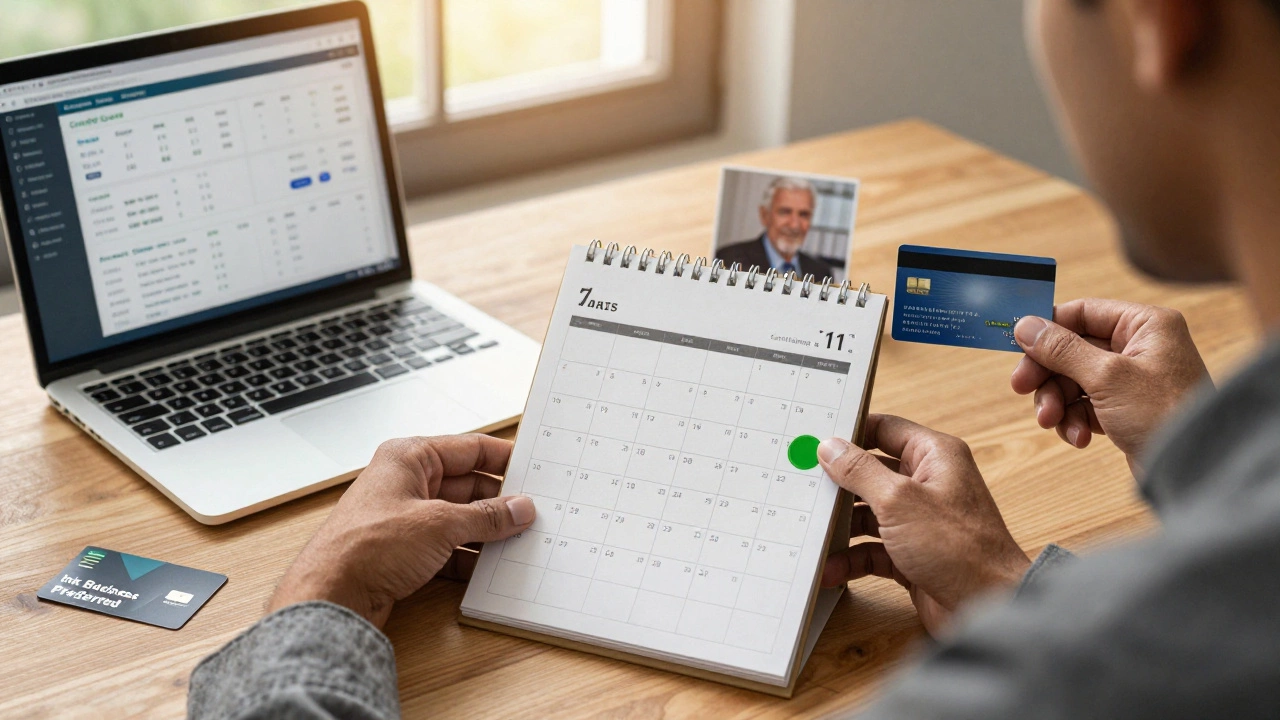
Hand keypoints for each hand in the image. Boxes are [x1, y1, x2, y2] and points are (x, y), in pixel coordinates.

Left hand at [268, 434, 534, 627]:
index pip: (468, 448)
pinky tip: (491, 566)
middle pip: (466, 486)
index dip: (502, 458)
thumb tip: (518, 508)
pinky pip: (448, 547)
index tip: (532, 469)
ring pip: (459, 519)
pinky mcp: (404, 551)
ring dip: (486, 532)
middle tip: (531, 514)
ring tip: (518, 540)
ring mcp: (405, 518)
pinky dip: (469, 555)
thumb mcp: (440, 524)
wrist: (331, 596)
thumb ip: (486, 516)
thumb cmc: (364, 547)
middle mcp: (405, 483)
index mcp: (409, 457)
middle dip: (498, 503)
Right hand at [819, 415, 1029, 635]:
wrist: (989, 607)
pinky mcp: (913, 555)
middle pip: (872, 473)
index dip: (850, 432)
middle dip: (839, 484)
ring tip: (810, 531)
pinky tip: (830, 569)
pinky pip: (874, 549)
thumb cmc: (959, 548)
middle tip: (802, 485)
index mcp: (934, 456)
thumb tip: (830, 447)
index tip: (814, 439)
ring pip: (870, 514)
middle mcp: (929, 484)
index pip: (885, 429)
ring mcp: (921, 521)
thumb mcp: (899, 501)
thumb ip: (861, 471)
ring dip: (842, 526)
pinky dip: (852, 558)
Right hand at [1010, 299, 1208, 469]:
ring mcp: (1133, 380)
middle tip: (1021, 388)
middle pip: (1072, 349)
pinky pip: (1086, 406)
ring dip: (1057, 402)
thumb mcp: (1106, 377)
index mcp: (1145, 325)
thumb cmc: (1165, 415)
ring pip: (1074, 380)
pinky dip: (1075, 421)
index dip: (1048, 329)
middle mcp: (1141, 347)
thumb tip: (1026, 325)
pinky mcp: (1126, 409)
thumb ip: (1062, 349)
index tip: (1017, 346)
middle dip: (1048, 374)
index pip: (1083, 312)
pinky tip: (1079, 437)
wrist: (1195, 471)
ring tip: (1052, 422)